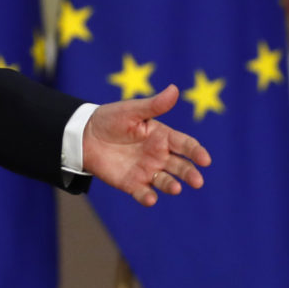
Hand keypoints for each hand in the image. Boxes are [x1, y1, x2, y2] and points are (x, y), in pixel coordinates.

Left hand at [82, 84, 210, 206]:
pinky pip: (143, 193)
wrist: (83, 135)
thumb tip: (174, 89)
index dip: (196, 152)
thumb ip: (153, 105)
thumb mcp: (131, 110)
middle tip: (197, 181)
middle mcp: (159, 155)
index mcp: (162, 136)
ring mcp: (147, 170)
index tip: (205, 160)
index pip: (185, 145)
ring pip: (165, 181)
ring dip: (171, 186)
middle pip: (180, 166)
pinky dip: (148, 197)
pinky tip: (150, 198)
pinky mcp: (132, 183)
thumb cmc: (110, 119)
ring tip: (175, 188)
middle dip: (190, 174)